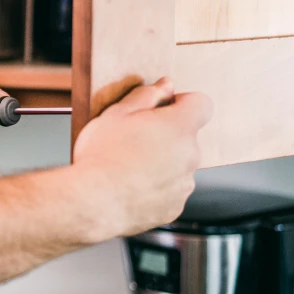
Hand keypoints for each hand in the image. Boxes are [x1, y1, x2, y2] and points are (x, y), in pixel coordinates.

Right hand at [72, 78, 212, 240]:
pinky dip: (154, 189)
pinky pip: (169, 192)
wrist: (91, 201)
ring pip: (178, 166)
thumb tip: (165, 86)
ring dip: (160, 164)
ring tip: (126, 169)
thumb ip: (146, 95)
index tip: (162, 109)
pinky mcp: (174, 208)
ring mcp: (184, 185)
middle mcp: (190, 156)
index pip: (201, 104)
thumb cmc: (101, 156)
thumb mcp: (117, 113)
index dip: (182, 103)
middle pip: (186, 138)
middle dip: (165, 137)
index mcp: (179, 127)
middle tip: (131, 141)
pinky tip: (129, 188)